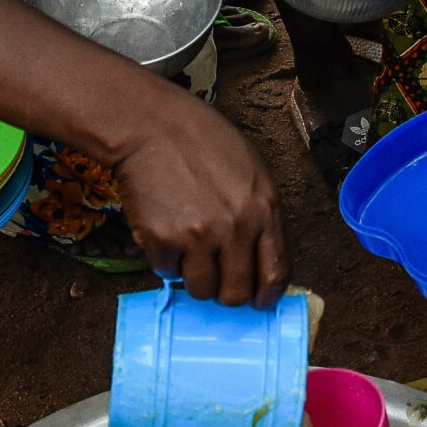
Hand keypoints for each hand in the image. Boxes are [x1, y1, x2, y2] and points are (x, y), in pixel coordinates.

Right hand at [108, 100, 287, 305]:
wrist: (151, 126)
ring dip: (193, 277)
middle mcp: (237, 227)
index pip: (275, 271)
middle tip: (215, 277)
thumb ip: (258, 214)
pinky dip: (164, 260)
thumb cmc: (201, 141)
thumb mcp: (251, 170)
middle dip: (225, 291)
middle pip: (236, 293)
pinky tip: (164, 230)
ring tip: (187, 248)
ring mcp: (199, 236)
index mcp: (264, 208)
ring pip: (201, 290)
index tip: (258, 301)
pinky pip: (166, 272)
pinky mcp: (163, 241)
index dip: (266, 294)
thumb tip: (257, 258)